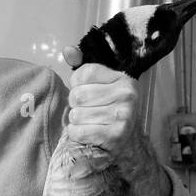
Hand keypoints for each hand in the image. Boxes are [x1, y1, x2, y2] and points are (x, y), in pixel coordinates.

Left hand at [62, 46, 170, 195]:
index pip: (84, 73)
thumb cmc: (107, 111)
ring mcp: (124, 116)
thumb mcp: (99, 86)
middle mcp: (128, 95)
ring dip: (76, 121)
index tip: (85, 91)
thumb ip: (82, 67)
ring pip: (76, 114)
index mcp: (124, 79)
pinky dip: (76, 134)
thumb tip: (67, 50)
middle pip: (77, 95)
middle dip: (75, 105)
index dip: (77, 84)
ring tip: (88, 123)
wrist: (126, 145)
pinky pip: (79, 131)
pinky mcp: (115, 136)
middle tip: (87, 111)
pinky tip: (87, 133)